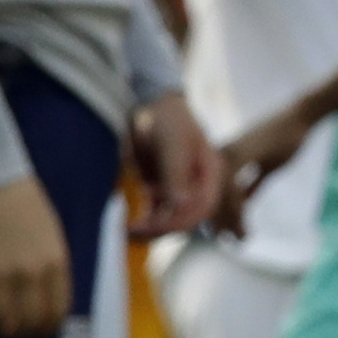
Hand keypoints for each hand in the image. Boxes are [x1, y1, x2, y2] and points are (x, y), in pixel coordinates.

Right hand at [0, 176, 70, 337]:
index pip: (56, 312)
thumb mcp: (50, 235)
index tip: (37, 332)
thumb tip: (44, 305)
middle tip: (12, 333)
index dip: (46, 328)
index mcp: (54, 262)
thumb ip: (50, 269)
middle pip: (27, 322)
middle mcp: (29, 273)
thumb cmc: (23, 206)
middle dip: (20, 334)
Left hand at [129, 94, 219, 239]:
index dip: (180, 220)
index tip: (154, 224)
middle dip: (162, 228)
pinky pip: (155, 213)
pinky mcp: (160, 191)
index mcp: (209, 173)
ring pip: (169, 220)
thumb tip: (179, 204)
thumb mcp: (172, 142)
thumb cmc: (166, 119)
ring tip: (128, 231)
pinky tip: (129, 224)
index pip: (201, 206)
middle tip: (133, 231)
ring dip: (151, 229)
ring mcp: (178, 189)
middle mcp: (196, 185)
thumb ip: (175, 172)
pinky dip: (144, 221)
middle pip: (185, 218)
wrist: (147, 106)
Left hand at [212, 105, 315, 237]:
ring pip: (218, 198)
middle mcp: (218, 156)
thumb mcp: (265, 169)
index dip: (215, 217)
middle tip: (232, 241)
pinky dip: (238, 213)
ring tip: (242, 239)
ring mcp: (227, 155)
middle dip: (219, 224)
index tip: (223, 234)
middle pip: (208, 198)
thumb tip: (241, 207)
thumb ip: (251, 186)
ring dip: (230, 222)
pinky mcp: (240, 155)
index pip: (208, 194)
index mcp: (221, 159)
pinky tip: (246, 227)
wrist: (299, 118)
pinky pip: (232, 191)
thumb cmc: (284, 140)